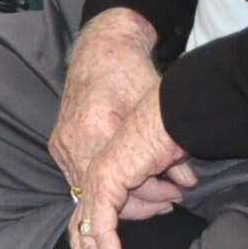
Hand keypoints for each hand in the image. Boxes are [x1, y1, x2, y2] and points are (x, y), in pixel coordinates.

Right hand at [49, 10, 161, 207]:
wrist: (101, 47)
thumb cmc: (129, 70)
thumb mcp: (155, 108)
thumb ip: (170, 148)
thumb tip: (189, 182)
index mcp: (94, 131)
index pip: (122, 185)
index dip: (152, 196)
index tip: (176, 195)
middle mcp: (72, 142)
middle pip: (105, 193)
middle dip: (140, 201)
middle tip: (168, 199)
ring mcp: (61, 145)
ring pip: (92, 190)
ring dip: (122, 195)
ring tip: (154, 192)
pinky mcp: (59, 144)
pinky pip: (81, 177)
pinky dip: (105, 182)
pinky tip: (130, 181)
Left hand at [68, 81, 195, 248]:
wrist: (171, 101)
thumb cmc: (169, 121)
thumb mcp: (167, 159)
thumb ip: (166, 178)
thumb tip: (180, 190)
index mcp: (103, 175)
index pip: (91, 228)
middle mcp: (92, 179)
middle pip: (82, 239)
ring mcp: (95, 179)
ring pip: (87, 240)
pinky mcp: (105, 181)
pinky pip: (101, 229)